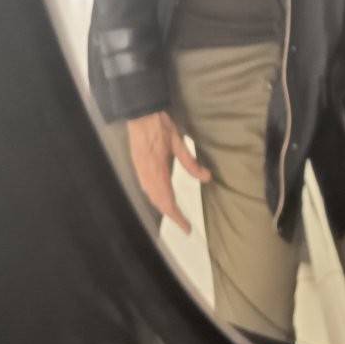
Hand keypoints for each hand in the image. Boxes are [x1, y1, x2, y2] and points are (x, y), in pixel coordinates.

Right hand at [126, 110, 210, 233]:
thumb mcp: (179, 143)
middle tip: (183, 225)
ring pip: (151, 196)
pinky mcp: (137, 167)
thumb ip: (191, 163)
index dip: (177, 217)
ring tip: (174, 214)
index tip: (186, 228)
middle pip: (158, 202)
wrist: (140, 114)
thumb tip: (207, 178)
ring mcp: (139, 172)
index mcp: (158, 172)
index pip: (167, 201)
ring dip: (162, 207)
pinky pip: (146, 188)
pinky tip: (161, 198)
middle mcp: (146, 176)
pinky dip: (154, 198)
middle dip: (170, 215)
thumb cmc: (161, 126)